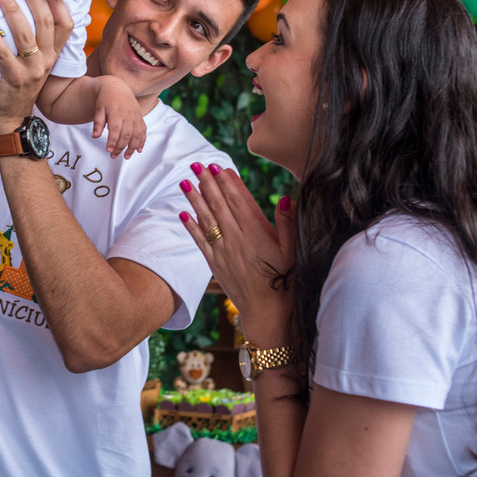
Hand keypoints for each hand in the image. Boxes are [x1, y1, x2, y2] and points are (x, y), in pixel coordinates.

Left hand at [0, 0, 72, 133]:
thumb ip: (33, 40)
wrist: (11, 117)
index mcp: (53, 53)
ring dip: (14, 11)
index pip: (66, 23)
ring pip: (26, 35)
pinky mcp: (13, 79)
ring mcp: (32, 70)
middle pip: (47, 21)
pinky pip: (3, 54)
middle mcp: (46, 60)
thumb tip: (20, 7)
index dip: (57, 1)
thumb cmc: (18, 83)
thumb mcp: (34, 62)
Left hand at [93, 77, 145, 158]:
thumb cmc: (105, 99)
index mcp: (116, 113)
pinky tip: (139, 150)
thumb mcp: (98, 109)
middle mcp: (128, 115)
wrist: (117, 87)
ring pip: (136, 135)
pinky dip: (142, 141)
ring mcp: (135, 117)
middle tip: (113, 156)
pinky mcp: (140, 118)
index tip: (108, 150)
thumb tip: (95, 136)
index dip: (113, 142)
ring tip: (126, 157)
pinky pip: (143, 131)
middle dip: (120, 147)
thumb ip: (98, 123)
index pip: (115, 130)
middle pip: (126, 135)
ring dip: (132, 148)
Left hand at [179, 165, 295, 345]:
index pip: (238, 201)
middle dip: (207, 183)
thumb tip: (285, 198)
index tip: (218, 166)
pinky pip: (200, 241)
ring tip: (185, 181)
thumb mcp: (293, 251)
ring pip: (206, 220)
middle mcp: (237, 239)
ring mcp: (223, 252)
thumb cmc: (286, 281)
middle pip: (219, 205)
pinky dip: (191, 226)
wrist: (268, 312)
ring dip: (195, 199)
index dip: (227, 182)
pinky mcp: (215, 264)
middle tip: (197, 164)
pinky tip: (183, 213)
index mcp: (256, 233)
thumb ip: (288, 224)